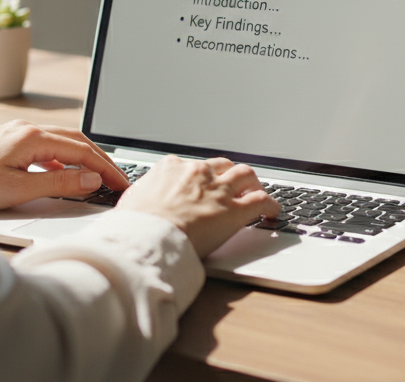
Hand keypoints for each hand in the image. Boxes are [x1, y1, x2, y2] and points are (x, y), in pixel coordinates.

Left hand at [0, 120, 129, 210]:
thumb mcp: (18, 190)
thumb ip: (59, 185)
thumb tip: (91, 180)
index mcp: (33, 137)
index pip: (83, 151)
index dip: (107, 169)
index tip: (123, 185)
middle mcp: (27, 129)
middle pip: (77, 141)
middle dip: (101, 160)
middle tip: (118, 181)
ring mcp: (16, 133)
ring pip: (62, 142)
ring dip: (83, 158)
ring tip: (98, 178)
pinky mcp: (7, 142)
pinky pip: (46, 148)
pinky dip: (63, 160)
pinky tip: (63, 175)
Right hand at [116, 155, 280, 257]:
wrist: (147, 239)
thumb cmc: (135, 226)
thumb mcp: (132, 201)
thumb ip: (143, 196)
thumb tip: (139, 202)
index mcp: (171, 167)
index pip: (193, 166)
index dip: (201, 177)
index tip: (203, 185)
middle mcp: (198, 172)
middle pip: (223, 165)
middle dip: (229, 174)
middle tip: (233, 185)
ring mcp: (218, 190)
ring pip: (246, 175)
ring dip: (253, 183)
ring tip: (256, 191)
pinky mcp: (234, 211)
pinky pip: (261, 200)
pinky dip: (271, 205)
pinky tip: (272, 212)